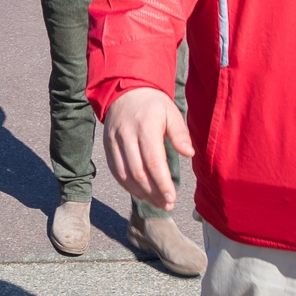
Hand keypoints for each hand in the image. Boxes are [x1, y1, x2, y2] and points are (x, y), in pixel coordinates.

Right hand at [103, 87, 193, 212]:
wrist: (124, 91)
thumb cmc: (153, 104)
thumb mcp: (171, 112)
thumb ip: (180, 134)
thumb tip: (189, 153)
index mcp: (145, 127)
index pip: (153, 161)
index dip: (162, 183)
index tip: (172, 198)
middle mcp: (126, 135)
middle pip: (138, 172)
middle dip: (154, 192)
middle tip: (168, 205)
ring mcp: (113, 141)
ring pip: (125, 175)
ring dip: (141, 193)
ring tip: (157, 203)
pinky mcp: (107, 146)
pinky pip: (116, 171)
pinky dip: (128, 186)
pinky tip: (142, 193)